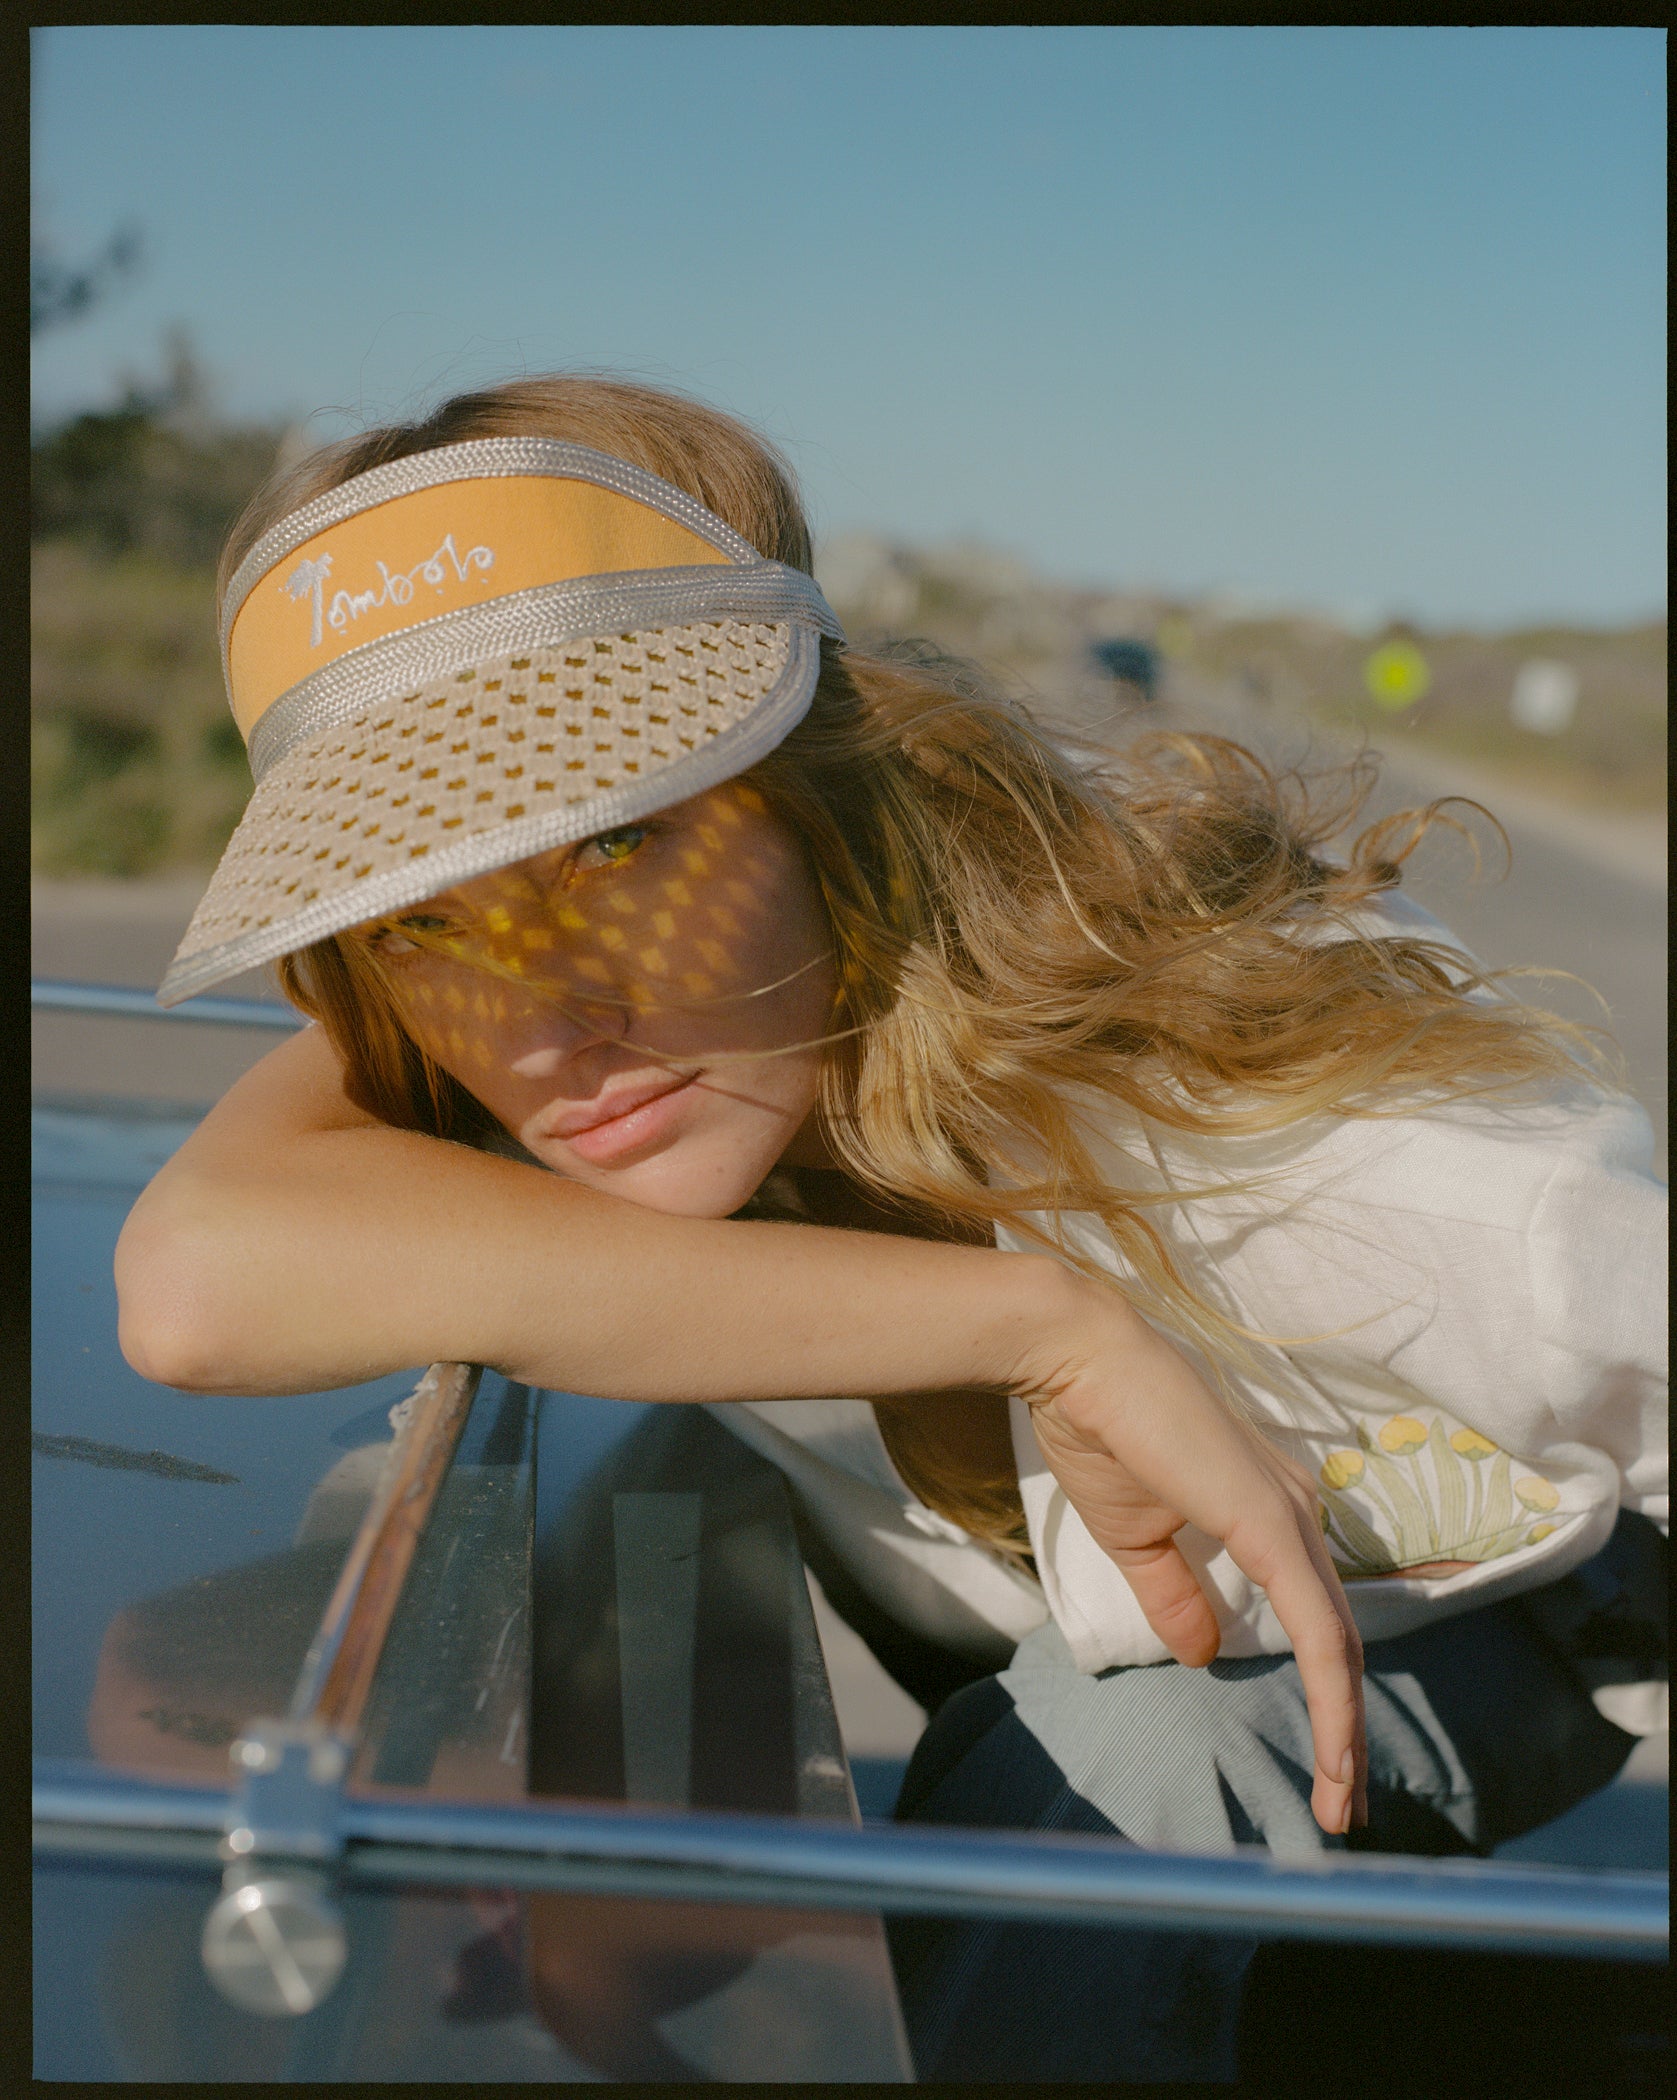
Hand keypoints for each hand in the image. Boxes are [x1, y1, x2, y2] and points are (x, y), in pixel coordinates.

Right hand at [1012, 1282, 1366, 1836]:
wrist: (1079, 1361)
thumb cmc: (1102, 1430)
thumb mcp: (1135, 1536)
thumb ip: (1175, 1596)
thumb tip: (1204, 1657)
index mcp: (1267, 1512)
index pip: (1313, 1617)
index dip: (1324, 1694)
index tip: (1323, 1767)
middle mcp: (1295, 1513)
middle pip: (1339, 1639)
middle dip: (1347, 1732)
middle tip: (1343, 1810)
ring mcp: (1290, 1518)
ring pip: (1339, 1644)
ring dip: (1346, 1731)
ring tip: (1341, 1805)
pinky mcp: (1272, 1525)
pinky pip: (1317, 1629)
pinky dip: (1332, 1697)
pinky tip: (1336, 1753)